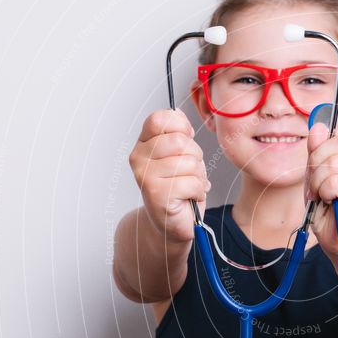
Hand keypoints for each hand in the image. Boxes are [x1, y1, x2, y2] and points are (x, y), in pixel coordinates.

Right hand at [129, 109, 208, 243]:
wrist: (172, 223)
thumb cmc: (179, 188)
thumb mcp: (181, 155)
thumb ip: (178, 133)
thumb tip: (178, 113)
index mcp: (144, 143)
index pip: (160, 119)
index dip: (181, 126)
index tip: (187, 139)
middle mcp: (139, 158)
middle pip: (180, 141)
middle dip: (195, 157)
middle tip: (190, 172)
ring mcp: (145, 176)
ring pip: (189, 162)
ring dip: (198, 176)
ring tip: (189, 186)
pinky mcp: (156, 195)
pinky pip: (191, 183)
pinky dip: (198, 191)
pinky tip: (189, 197)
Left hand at [305, 114, 337, 257]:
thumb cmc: (331, 207)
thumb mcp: (317, 172)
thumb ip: (317, 149)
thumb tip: (318, 127)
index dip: (330, 137)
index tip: (322, 157)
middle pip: (336, 142)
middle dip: (316, 162)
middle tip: (317, 182)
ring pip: (333, 162)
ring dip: (318, 181)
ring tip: (322, 194)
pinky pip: (335, 181)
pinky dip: (324, 192)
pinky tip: (329, 201)